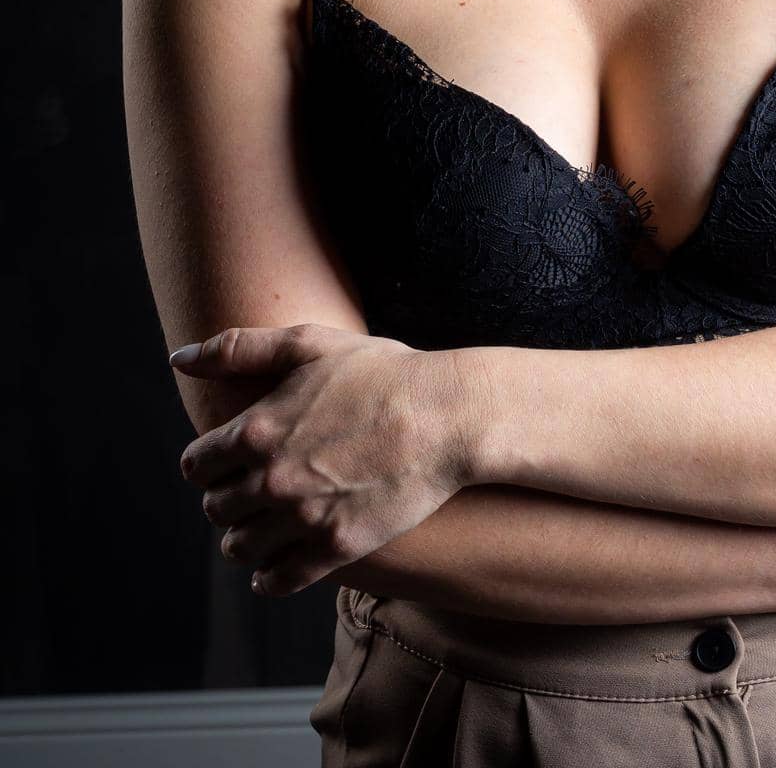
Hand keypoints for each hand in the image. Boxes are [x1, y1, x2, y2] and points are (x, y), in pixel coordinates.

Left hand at [172, 324, 488, 596]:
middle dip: (227, 497)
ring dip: (244, 537)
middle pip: (216, 508)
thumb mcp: (309, 343)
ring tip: (263, 525)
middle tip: (249, 489)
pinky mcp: (335, 548)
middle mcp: (271, 478)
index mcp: (257, 429)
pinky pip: (278, 580)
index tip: (227, 460)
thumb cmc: (383, 372)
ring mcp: (302, 518)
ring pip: (239, 548)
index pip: (195, 466)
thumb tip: (178, 359)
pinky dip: (269, 576)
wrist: (448, 416)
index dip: (208, 462)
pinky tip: (278, 564)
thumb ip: (238, 349)